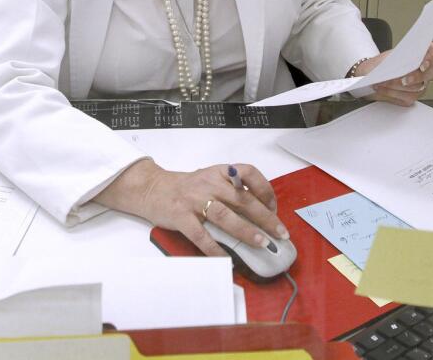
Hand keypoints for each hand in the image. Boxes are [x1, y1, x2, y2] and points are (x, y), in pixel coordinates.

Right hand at [95, 159, 288, 256]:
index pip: (249, 173)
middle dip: (265, 217)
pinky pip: (200, 235)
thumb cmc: (188, 187)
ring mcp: (194, 200)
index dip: (265, 189)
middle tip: (280, 233)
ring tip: (261, 243)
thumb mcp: (211, 179)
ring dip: (245, 231)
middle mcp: (209, 183)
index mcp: (219, 172)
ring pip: (224, 215)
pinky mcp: (181, 217)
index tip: (274, 206)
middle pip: (242, 199)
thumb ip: (232, 190)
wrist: (153, 189)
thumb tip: (261, 214)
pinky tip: (226, 260)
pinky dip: (214, 249)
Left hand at [357, 42, 432, 106]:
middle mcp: (426, 70)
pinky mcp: (412, 96)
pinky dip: (392, 93)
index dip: (431, 58)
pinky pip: (407, 97)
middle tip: (404, 80)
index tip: (422, 65)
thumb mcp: (387, 55)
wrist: (372, 74)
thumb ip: (396, 57)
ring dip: (397, 85)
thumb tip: (400, 61)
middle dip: (416, 77)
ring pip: (417, 88)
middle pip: (430, 73)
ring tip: (383, 82)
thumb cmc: (382, 62)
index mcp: (423, 53)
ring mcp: (421, 84)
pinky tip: (381, 88)